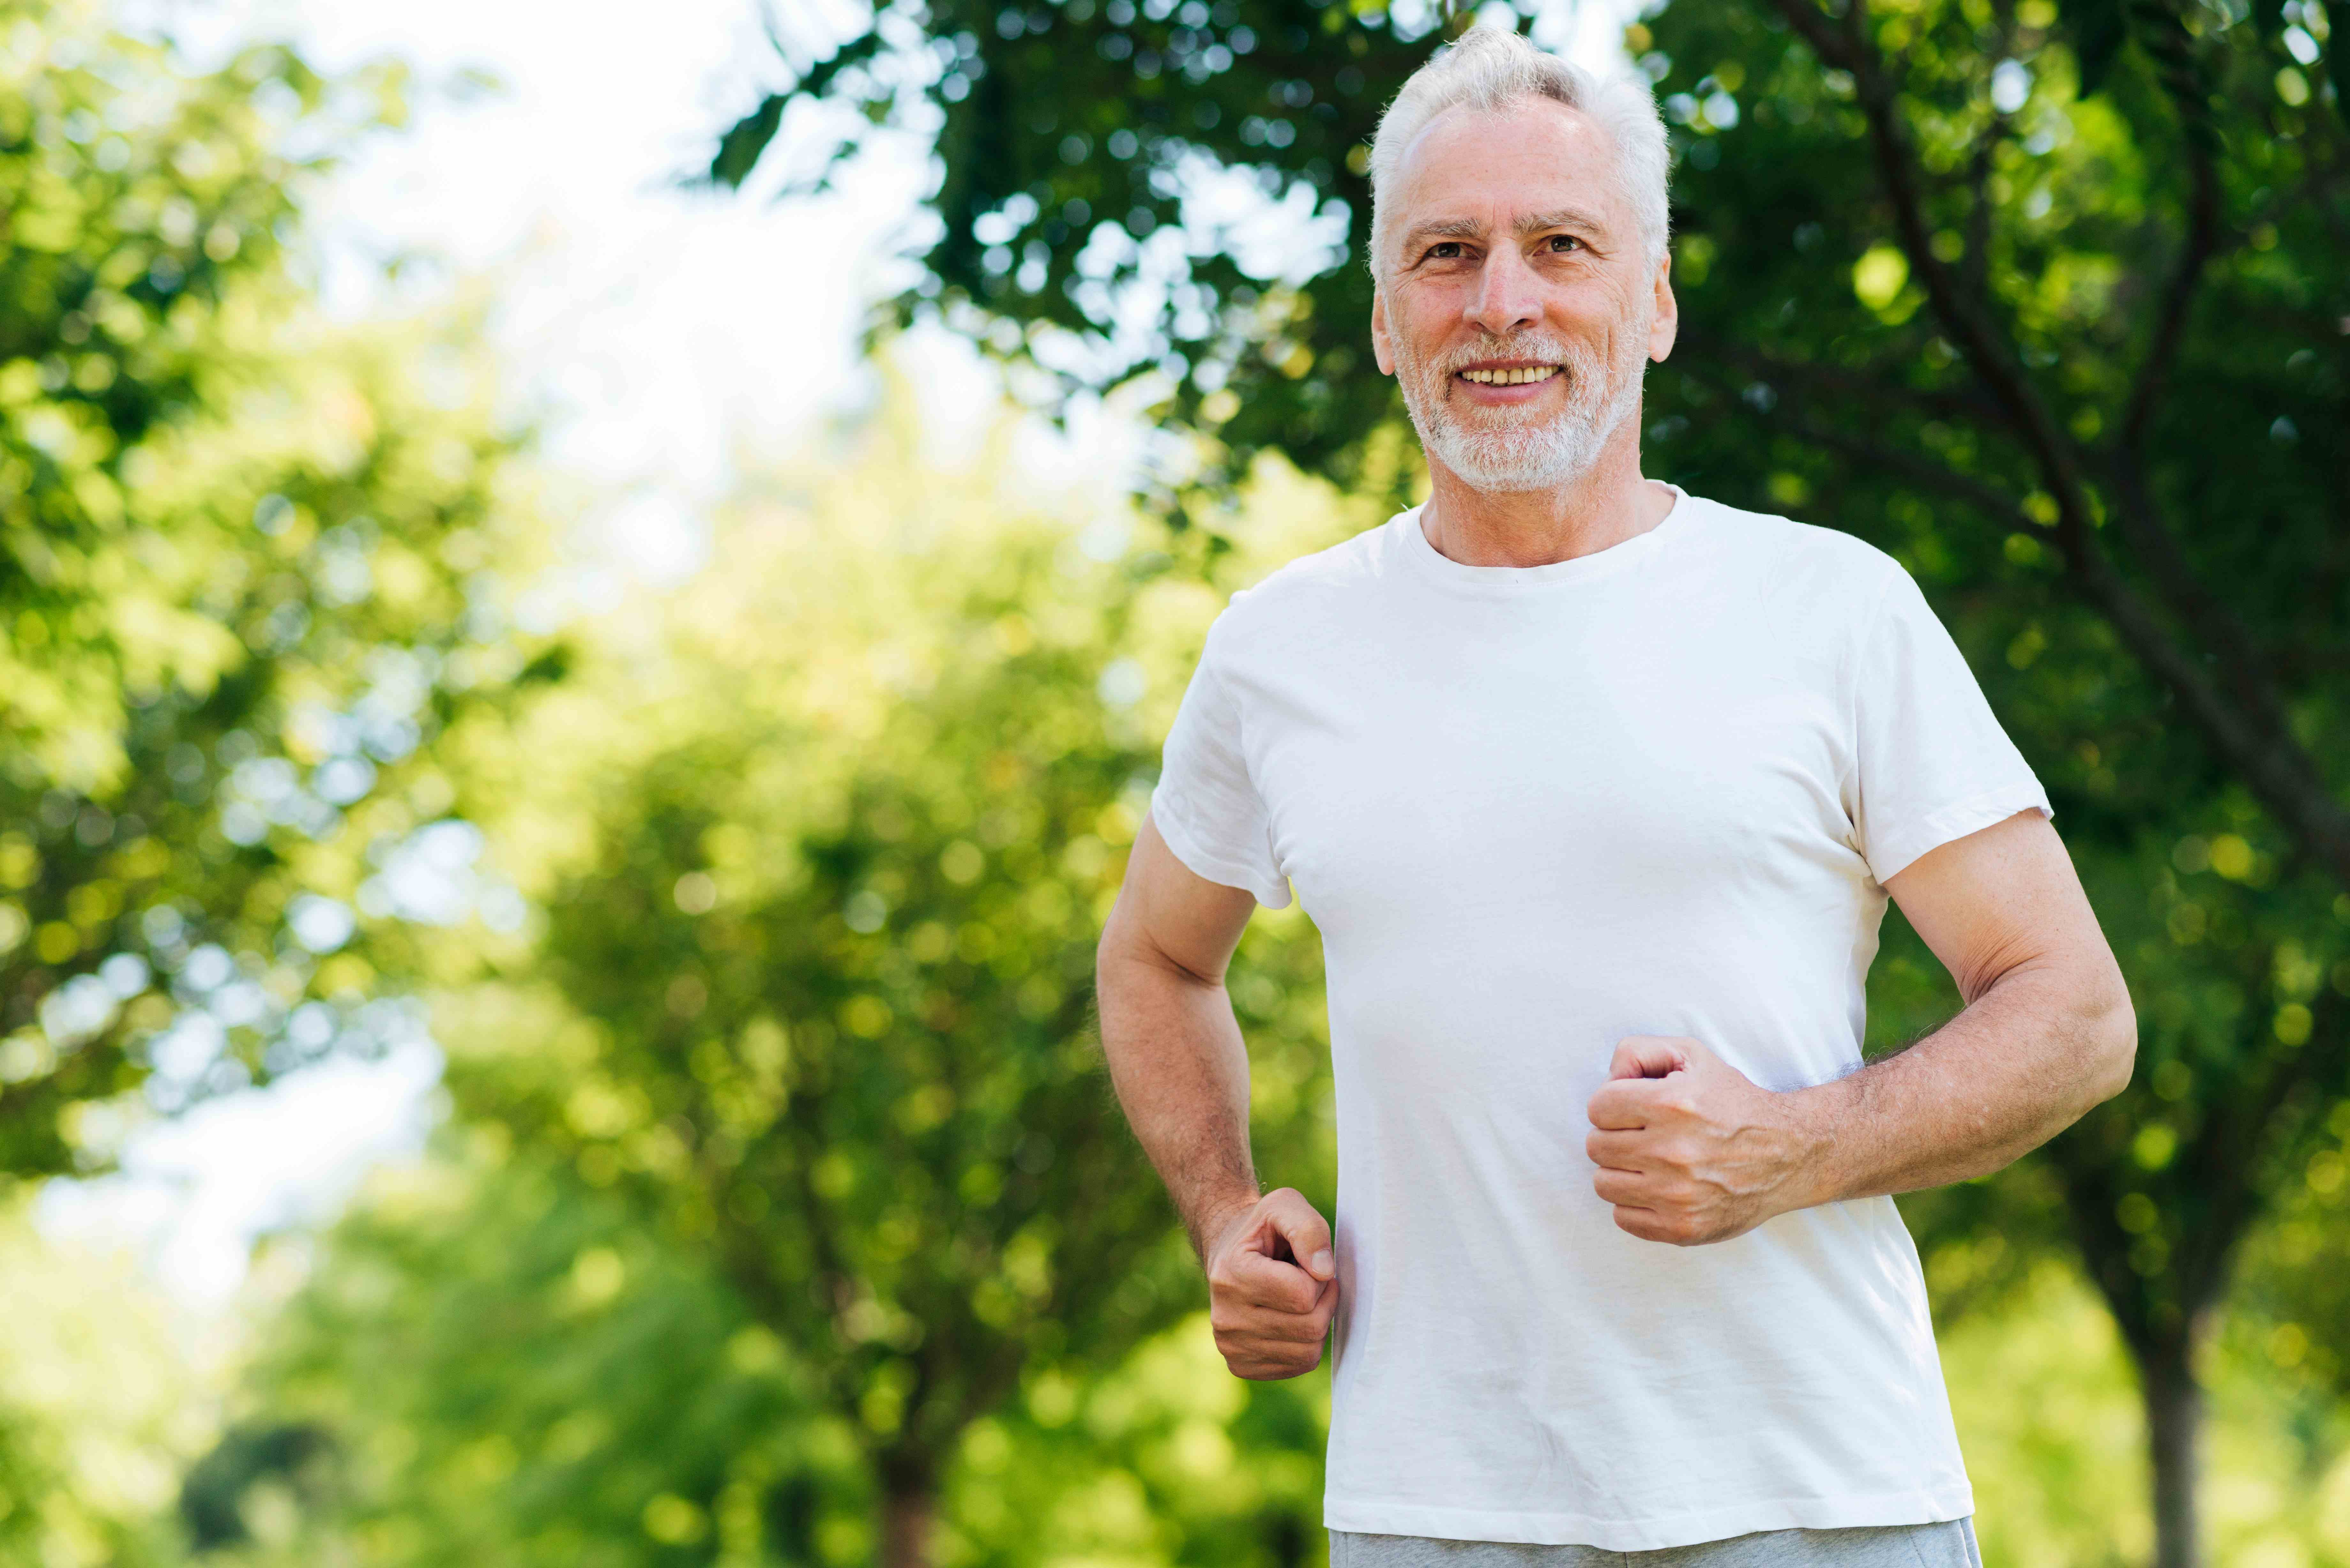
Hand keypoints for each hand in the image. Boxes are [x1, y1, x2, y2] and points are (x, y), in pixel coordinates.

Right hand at [1201, 1188, 1338, 1378]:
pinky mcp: (1241, 1365)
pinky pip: (1298, 1366)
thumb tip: (1324, 1273)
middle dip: (1322, 1301)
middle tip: (1310, 1280)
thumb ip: (1308, 1229)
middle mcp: (1225, 1317)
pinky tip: (1290, 1320)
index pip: (1302, 1294)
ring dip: (1317, 1322)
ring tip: (1300, 1299)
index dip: (1318, 1276)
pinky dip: (1306, 1344)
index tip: (1307, 1262)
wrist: (1229, 1255)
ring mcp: (1231, 1346)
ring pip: (1308, 1351)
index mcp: (1231, 1275)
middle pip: (1309, 1326)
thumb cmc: (1261, 1229)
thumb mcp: (1284, 1206)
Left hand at [1584, 1035, 1821, 1245]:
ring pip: (1604, 1183)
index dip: (1612, 1105)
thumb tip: (1608, 1079)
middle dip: (1615, 1136)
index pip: (1598, 1107)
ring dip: (1621, 1171)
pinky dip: (1634, 1204)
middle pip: (1596, 1146)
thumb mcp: (1691, 1055)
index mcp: (1671, 1104)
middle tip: (1643, 1135)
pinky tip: (1658, 1188)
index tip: (1633, 1109)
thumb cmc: (1733, 1102)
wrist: (1788, 1153)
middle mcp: (1673, 1151)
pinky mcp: (1683, 1228)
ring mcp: (1677, 1195)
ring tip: (1650, 1162)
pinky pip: (1623, 1218)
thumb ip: (1639, 1052)